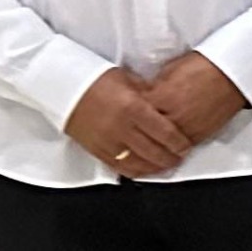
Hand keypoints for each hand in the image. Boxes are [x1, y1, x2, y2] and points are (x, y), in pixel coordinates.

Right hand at [65, 66, 194, 176]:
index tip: (186, 145)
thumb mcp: (130, 81)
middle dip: (171, 157)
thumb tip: (168, 105)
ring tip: (166, 165)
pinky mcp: (96, 149)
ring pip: (138, 163)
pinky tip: (145, 169)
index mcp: (133, 107)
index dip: (179, 142)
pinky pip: (119, 167)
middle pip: (154, 151)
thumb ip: (150, 95)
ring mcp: (107, 141)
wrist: (65, 86)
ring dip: (155, 167)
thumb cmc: (97, 80)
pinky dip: (135, 171)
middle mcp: (121, 127)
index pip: (164, 132)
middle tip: (180, 157)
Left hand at [138, 51, 251, 146]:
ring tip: (144, 145)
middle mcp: (173, 115)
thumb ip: (153, 86)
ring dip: (152, 145)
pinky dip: (170, 148)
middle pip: (145, 132)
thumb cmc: (204, 66)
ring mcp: (187, 127)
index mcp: (162, 96)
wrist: (232, 73)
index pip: (135, 112)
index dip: (127, 113)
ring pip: (161, 145)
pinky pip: (179, 147)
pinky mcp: (200, 135)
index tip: (123, 113)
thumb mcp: (170, 70)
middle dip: (137, 132)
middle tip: (129, 132)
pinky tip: (164, 147)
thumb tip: (142, 96)